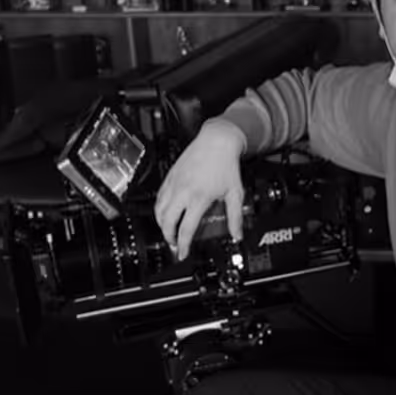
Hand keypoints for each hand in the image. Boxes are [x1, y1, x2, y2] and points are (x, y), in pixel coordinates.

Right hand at [154, 119, 246, 259]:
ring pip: (159, 210)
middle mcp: (183, 192)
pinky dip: (159, 209)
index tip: (183, 253)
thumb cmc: (226, 164)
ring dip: (162, 224)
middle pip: (167, 222)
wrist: (217, 141)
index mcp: (199, 198)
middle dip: (168, 237)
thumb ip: (235, 217)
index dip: (183, 245)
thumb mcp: (235, 193)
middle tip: (174, 243)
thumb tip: (237, 235)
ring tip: (169, 231)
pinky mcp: (170, 176)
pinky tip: (165, 213)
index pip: (186, 228)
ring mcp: (174, 183)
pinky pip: (159, 197)